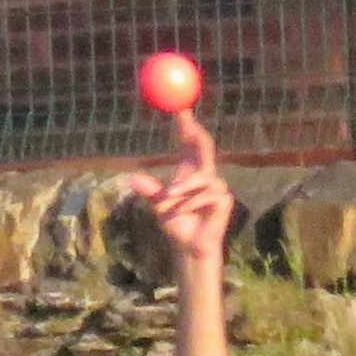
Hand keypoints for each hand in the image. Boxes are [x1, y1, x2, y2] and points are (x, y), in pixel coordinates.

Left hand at [126, 113, 231, 274]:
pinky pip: (207, 194)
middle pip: (204, 145)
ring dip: (183, 187)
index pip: (190, 141)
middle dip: (194, 131)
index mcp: (190, 170)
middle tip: (184, 123)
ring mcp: (217, 186)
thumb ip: (149, 190)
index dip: (186, 124)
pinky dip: (190, 204)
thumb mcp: (158, 205)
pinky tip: (183, 213)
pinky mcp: (223, 200)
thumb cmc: (176, 224)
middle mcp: (206, 174)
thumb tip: (131, 178)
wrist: (189, 246)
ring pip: (202, 176)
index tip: (180, 109)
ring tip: (169, 200)